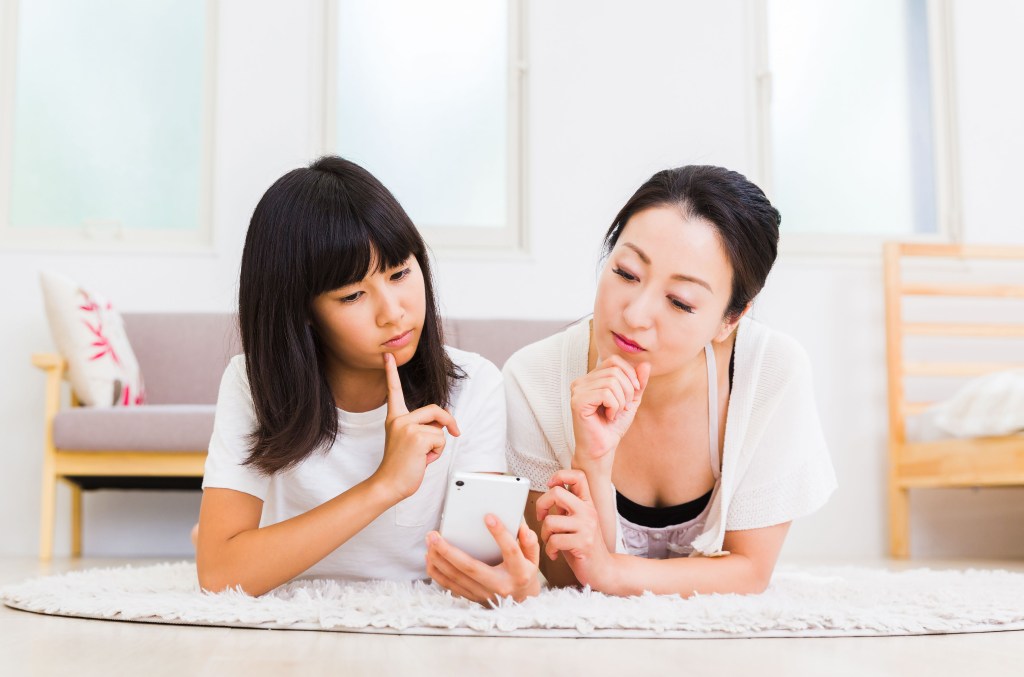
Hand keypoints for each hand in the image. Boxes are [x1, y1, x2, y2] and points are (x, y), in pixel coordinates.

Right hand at [372, 353, 460, 503]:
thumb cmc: (401, 466)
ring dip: (438, 445)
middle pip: (436, 409)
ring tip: (422, 456)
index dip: (390, 372)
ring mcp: (407, 427)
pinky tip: (422, 460)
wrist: (389, 485)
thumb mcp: (411, 441)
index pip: (394, 391)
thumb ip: (423, 427)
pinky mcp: (417, 437)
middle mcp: (399, 419)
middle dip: (449, 422)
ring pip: (440, 429)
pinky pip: (441, 440)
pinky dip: (437, 453)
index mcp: (394, 418)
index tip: (387, 356)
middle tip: (455, 432)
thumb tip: (442, 423)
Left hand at [425, 516, 540, 603]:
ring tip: (430, 542)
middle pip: (471, 567)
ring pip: (456, 578)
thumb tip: (522, 528)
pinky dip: (438, 572)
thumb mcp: (533, 558)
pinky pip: (450, 586)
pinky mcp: (473, 597)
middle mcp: (500, 585)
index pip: (510, 551)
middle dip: (450, 551)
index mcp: (519, 572)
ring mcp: (484, 594)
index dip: (500, 534)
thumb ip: (530, 542)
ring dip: (439, 560)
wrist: (521, 603)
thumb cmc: (524, 574)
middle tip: (435, 535)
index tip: (488, 517)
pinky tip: (430, 558)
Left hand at [536, 469, 615, 588]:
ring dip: (544, 534)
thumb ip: (566, 507)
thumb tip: (551, 490)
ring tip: (550, 542)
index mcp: (587, 504)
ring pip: (551, 520)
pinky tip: (555, 553)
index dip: (560, 475)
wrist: (602, 570)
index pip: (578, 476)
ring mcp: (587, 527)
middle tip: (541, 517)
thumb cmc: (584, 546)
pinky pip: (554, 541)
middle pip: (557, 492)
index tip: (550, 485)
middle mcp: (588, 511)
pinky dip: (549, 549)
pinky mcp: (583, 543)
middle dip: (542, 505)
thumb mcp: (576, 522)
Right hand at [570, 357, 649, 468]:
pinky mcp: (578, 401)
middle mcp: (581, 381)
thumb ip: (638, 382)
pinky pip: (605, 393)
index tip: (634, 392)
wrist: (603, 448)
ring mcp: (577, 390)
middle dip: (628, 390)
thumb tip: (645, 364)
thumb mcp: (631, 400)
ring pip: (612, 382)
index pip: (614, 360)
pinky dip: (614, 406)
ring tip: (615, 413)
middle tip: (623, 408)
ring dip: (621, 401)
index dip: (630, 373)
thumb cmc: (613, 425)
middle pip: (615, 371)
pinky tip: (609, 416)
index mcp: (591, 378)